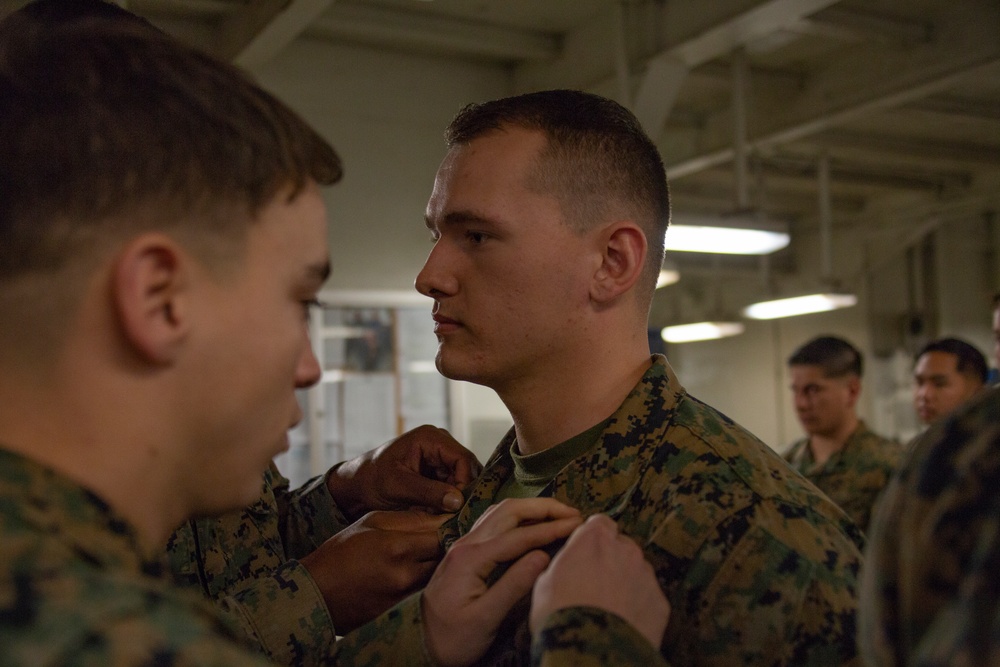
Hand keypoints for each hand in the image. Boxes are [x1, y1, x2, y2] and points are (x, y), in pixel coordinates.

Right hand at [300, 510, 448, 632]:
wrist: (317, 593)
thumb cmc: (342, 551)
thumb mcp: (372, 522)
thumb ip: (410, 519)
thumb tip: (443, 515)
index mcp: (398, 547)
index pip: (445, 533)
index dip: (452, 524)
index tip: (453, 517)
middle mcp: (407, 573)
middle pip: (447, 555)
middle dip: (449, 542)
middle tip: (446, 531)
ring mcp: (406, 594)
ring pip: (439, 572)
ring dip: (439, 560)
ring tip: (429, 549)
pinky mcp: (403, 607)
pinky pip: (427, 587)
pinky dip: (427, 575)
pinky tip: (418, 567)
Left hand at [328, 425, 481, 520]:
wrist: (357, 486)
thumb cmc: (371, 480)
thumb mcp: (398, 486)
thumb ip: (429, 491)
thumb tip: (459, 500)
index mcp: (430, 438)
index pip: (462, 458)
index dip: (465, 483)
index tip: (458, 506)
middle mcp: (439, 444)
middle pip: (466, 469)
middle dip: (460, 493)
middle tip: (450, 514)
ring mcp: (440, 458)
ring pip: (462, 480)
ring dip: (454, 499)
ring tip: (440, 515)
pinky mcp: (438, 472)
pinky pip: (453, 487)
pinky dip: (447, 501)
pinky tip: (435, 512)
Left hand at [421, 498, 582, 666]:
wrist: (419, 645)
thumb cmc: (452, 639)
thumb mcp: (485, 619)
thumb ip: (513, 586)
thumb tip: (543, 555)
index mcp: (471, 558)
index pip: (519, 535)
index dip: (551, 528)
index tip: (578, 525)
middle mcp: (466, 544)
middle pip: (509, 511)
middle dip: (544, 508)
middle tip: (574, 513)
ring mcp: (463, 545)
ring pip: (501, 512)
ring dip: (531, 509)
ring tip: (559, 514)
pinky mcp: (465, 552)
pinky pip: (494, 522)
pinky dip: (518, 517)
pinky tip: (531, 524)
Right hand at [529, 514, 668, 649]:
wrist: (592, 651)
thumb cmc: (560, 613)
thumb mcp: (545, 582)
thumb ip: (564, 563)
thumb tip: (569, 564)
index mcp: (595, 539)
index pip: (599, 523)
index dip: (592, 537)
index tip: (585, 551)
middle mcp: (626, 550)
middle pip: (621, 546)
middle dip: (611, 559)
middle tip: (595, 583)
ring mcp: (647, 576)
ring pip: (637, 571)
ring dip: (626, 582)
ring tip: (610, 607)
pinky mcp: (660, 602)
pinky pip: (649, 597)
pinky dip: (639, 606)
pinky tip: (624, 622)